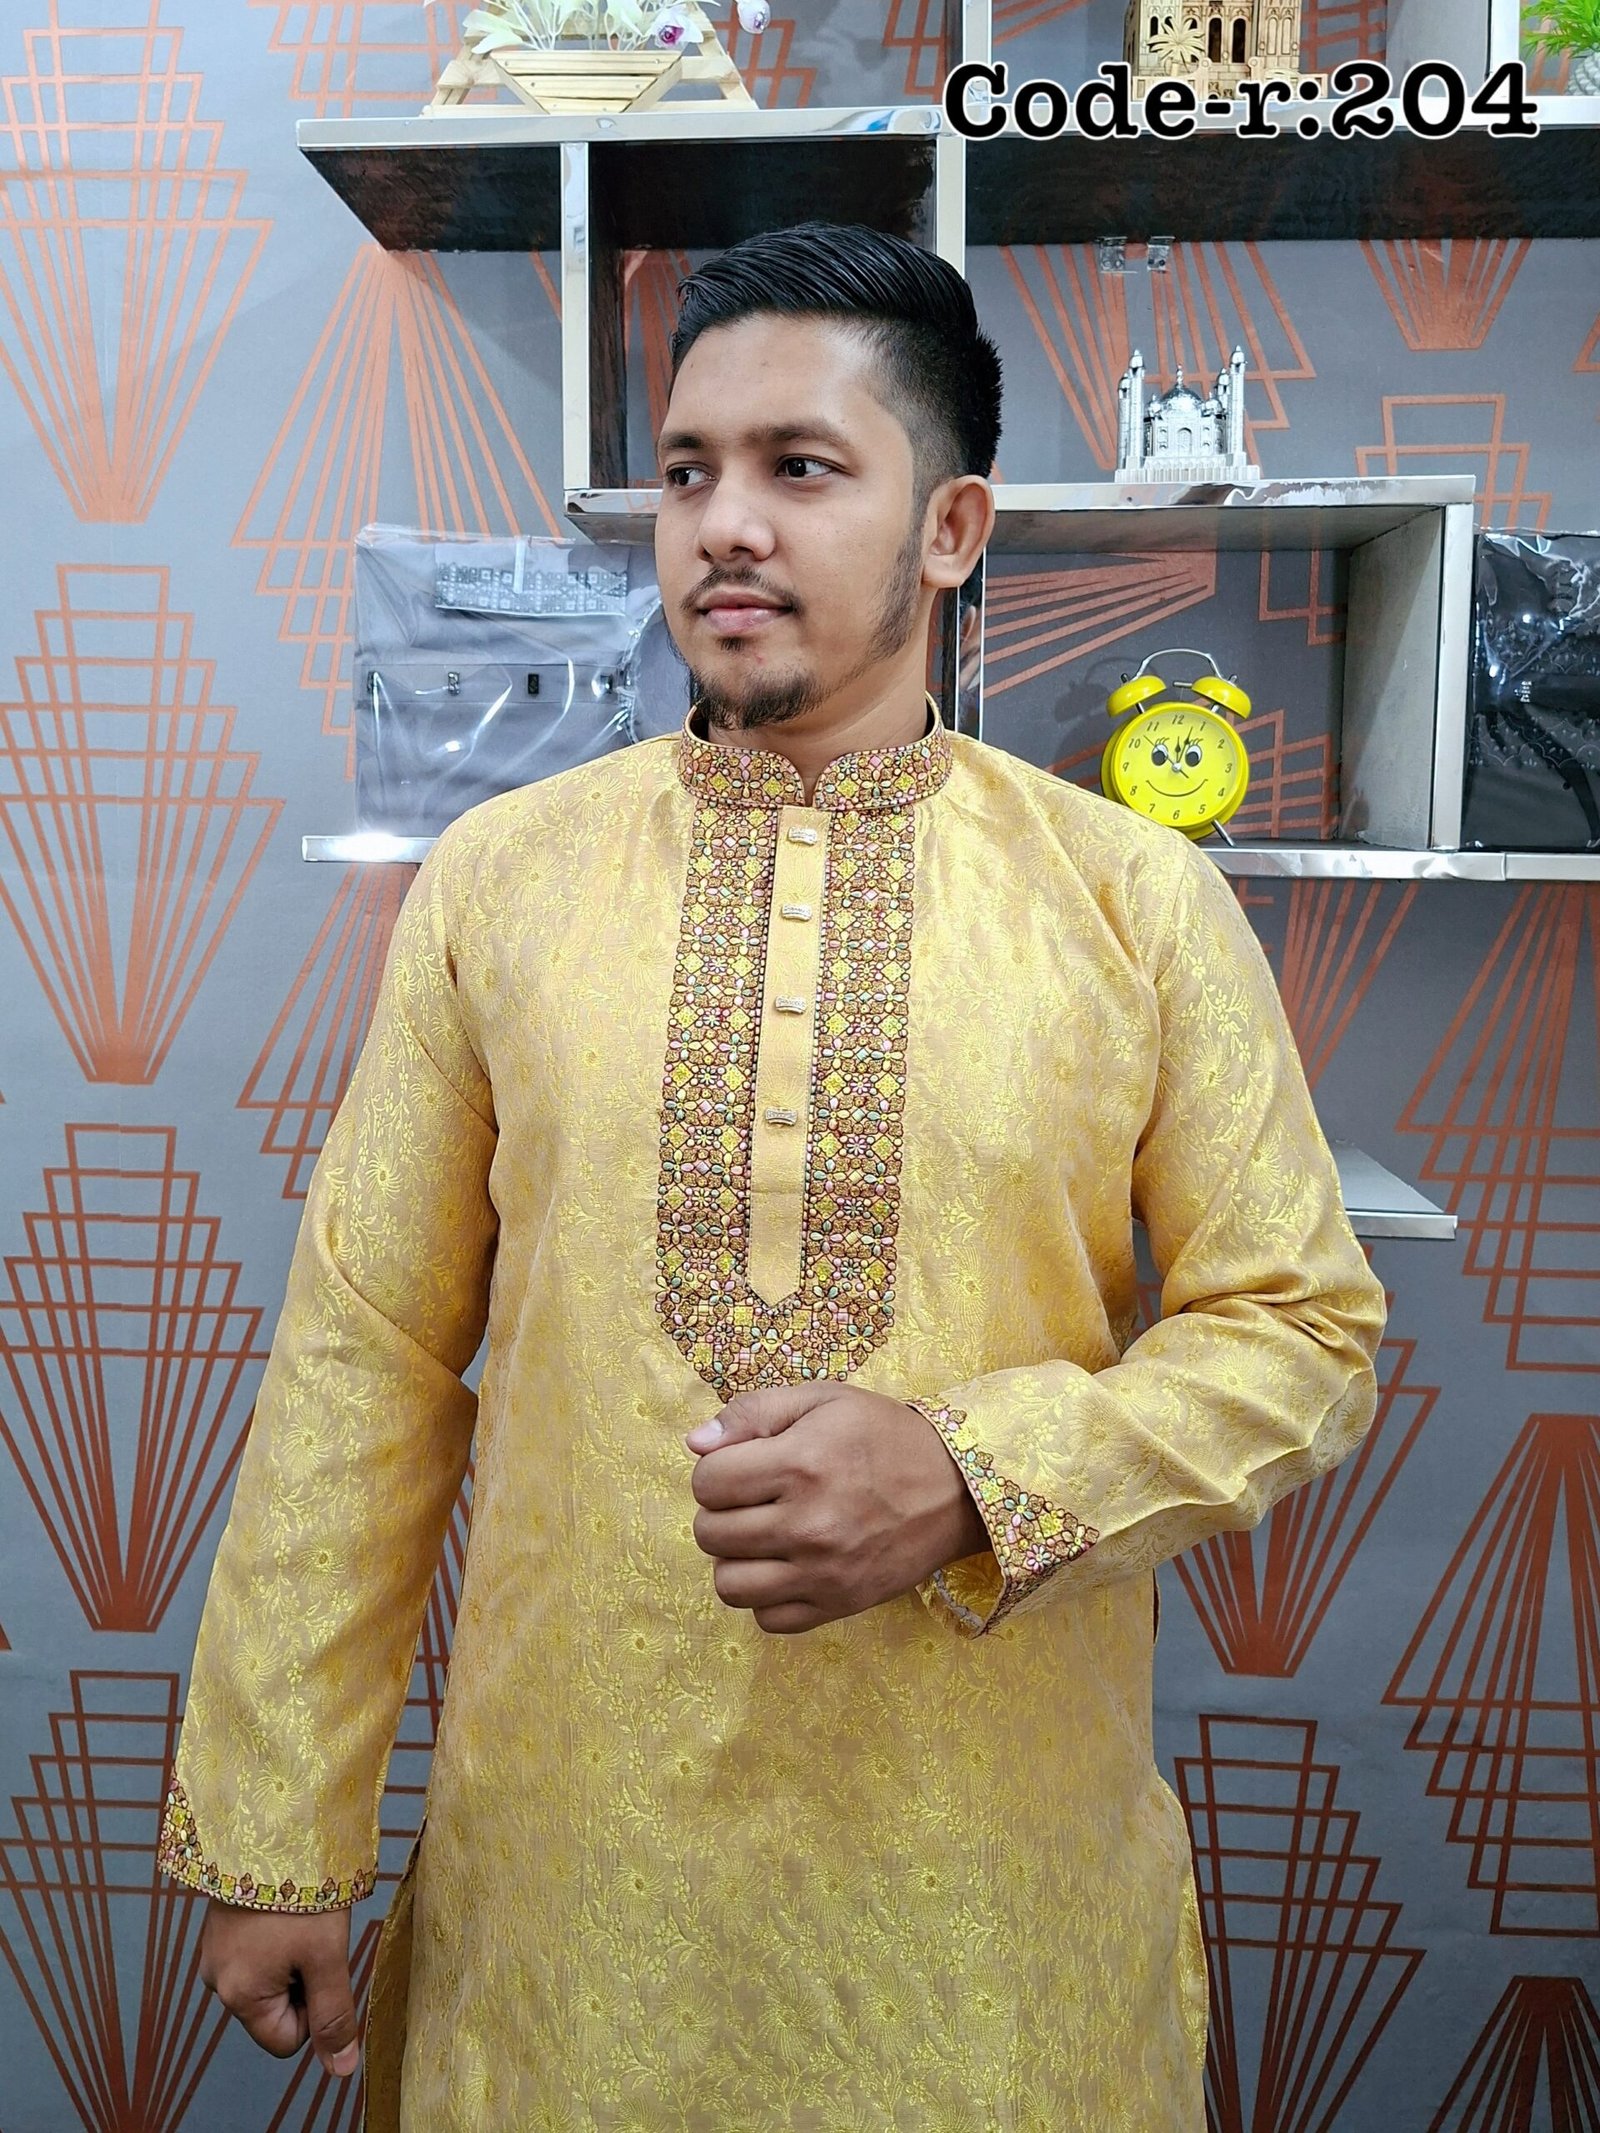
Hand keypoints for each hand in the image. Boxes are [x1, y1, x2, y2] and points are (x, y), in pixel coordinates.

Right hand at [199, 1899, 359, 2077]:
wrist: (272, 1828)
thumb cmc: (302, 1895)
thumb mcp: (326, 1957)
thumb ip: (333, 2016)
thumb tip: (340, 2071)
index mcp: (238, 1996)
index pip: (285, 2041)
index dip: (313, 2011)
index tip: (321, 1966)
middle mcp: (216, 1980)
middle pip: (274, 2010)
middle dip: (300, 1981)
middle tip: (310, 1937)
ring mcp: (213, 1951)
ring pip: (266, 1980)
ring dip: (289, 1959)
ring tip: (297, 1918)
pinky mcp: (219, 1926)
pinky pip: (254, 1954)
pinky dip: (274, 1939)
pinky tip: (283, 1908)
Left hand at [684, 1382, 991, 1633]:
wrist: (956, 1488)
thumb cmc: (882, 1435)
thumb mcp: (822, 1400)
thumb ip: (753, 1413)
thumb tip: (694, 1444)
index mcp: (801, 1464)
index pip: (707, 1483)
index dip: (716, 1470)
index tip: (743, 1466)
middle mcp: (808, 1524)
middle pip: (710, 1534)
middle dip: (721, 1512)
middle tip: (754, 1500)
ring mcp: (823, 1573)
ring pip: (728, 1585)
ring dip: (736, 1559)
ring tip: (763, 1537)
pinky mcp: (838, 1606)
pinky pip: (767, 1619)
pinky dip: (767, 1597)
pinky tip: (786, 1567)